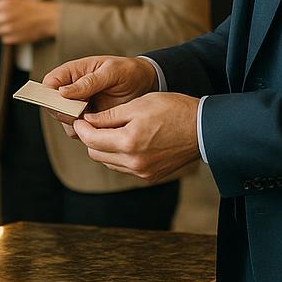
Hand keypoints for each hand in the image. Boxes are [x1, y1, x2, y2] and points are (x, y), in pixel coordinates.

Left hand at [0, 0, 57, 44]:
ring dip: (0, 29)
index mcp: (3, 4)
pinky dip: (8, 36)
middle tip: (4, 17)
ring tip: (12, 23)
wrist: (47, 18)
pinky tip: (17, 30)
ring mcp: (8, 29)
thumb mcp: (14, 0)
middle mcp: (3, 17)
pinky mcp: (13, 39)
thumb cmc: (31, 7)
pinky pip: (3, 39)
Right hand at [42, 56, 157, 137]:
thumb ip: (88, 81)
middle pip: (53, 105)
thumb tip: (62, 91)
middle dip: (63, 111)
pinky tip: (101, 126)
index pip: (50, 82)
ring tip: (95, 118)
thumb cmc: (128, 72)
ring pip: (65, 121)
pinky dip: (86, 133)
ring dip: (75, 124)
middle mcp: (73, 90)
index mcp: (74, 72)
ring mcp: (80, 107)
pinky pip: (79, 131)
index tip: (61, 100)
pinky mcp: (90, 121)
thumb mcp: (111, 71)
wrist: (146, 86)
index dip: (49, 92)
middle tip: (81, 112)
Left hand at [72, 92, 200, 181]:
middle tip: (93, 122)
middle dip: (91, 138)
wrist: (203, 128)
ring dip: (104, 148)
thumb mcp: (137, 105)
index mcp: (129, 143)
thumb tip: (88, 121)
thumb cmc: (172, 110)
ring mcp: (143, 172)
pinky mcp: (151, 176)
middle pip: (97, 154)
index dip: (81, 128)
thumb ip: (110, 116)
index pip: (91, 141)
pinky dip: (119, 155)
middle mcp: (134, 163)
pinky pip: (124, 167)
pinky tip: (125, 140)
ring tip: (109, 129)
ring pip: (109, 162)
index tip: (79, 118)